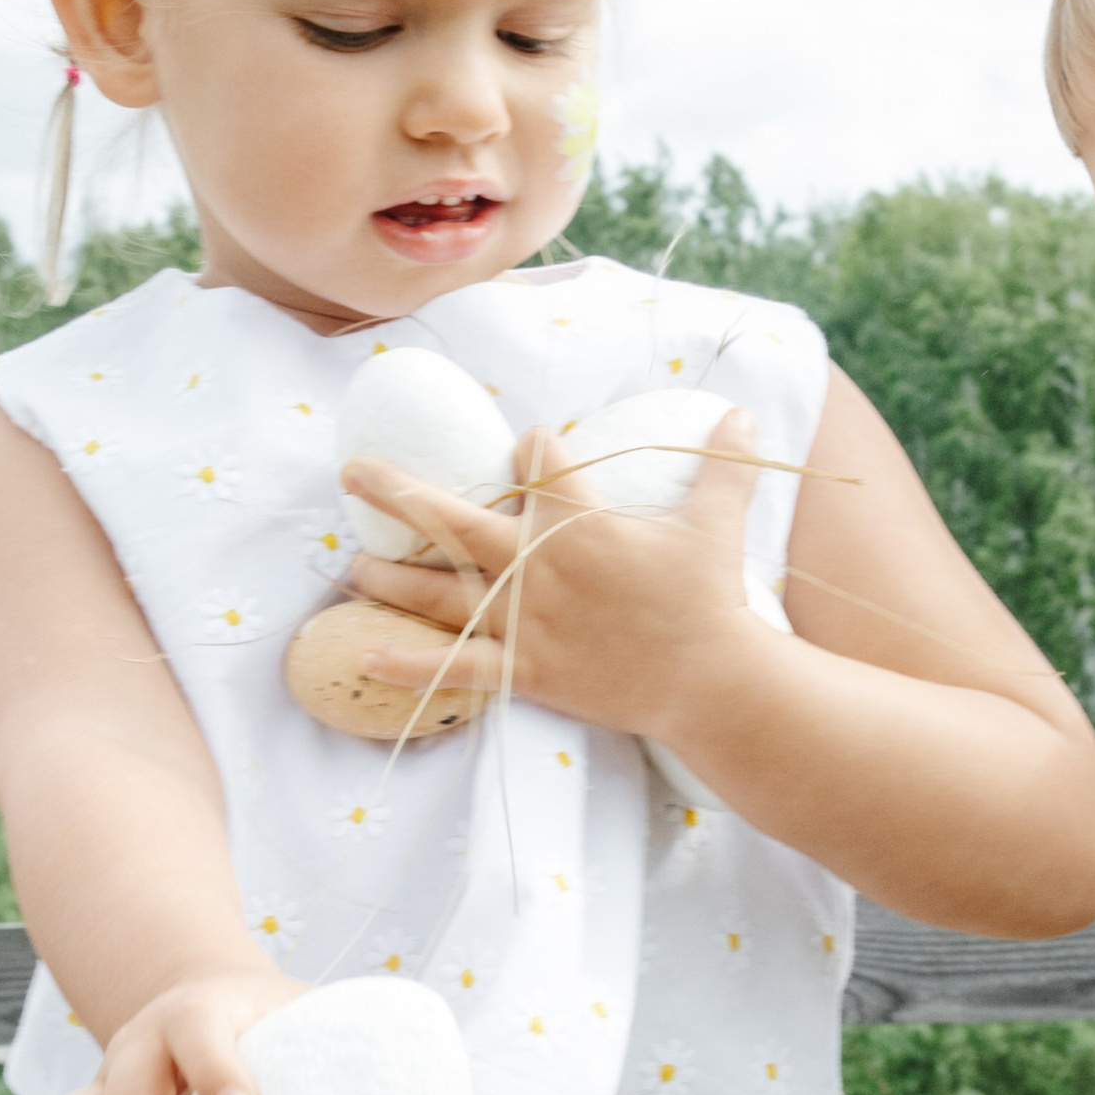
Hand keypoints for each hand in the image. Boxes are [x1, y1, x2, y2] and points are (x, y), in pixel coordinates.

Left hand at [340, 408, 762, 739]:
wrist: (712, 682)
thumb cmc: (711, 599)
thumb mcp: (717, 523)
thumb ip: (722, 466)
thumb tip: (743, 412)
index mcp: (579, 520)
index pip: (537, 461)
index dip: (532, 450)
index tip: (530, 450)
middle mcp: (538, 566)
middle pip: (453, 519)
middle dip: (398, 492)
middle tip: (351, 472)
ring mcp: (526, 621)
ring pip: (440, 593)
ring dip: (390, 577)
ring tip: (351, 563)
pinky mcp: (526, 670)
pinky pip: (459, 669)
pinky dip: (412, 667)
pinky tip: (366, 657)